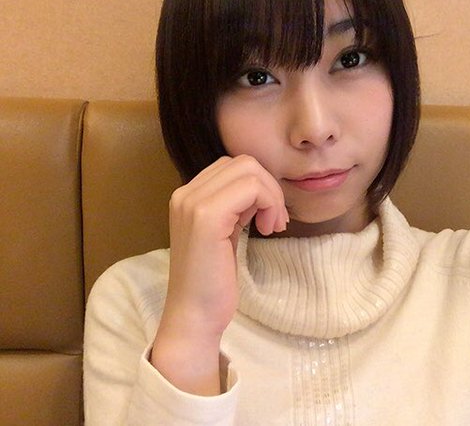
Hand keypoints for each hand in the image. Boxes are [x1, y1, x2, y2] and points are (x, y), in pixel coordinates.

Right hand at [151, 155, 287, 394]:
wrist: (195, 315)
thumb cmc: (212, 281)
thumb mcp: (225, 232)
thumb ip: (235, 206)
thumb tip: (263, 186)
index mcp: (188, 196)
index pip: (233, 166)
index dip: (259, 186)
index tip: (269, 216)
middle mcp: (185, 193)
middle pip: (244, 163)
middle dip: (270, 188)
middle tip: (276, 222)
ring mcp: (192, 203)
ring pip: (250, 171)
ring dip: (272, 196)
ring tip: (273, 226)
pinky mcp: (206, 217)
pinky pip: (251, 189)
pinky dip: (269, 203)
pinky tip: (268, 230)